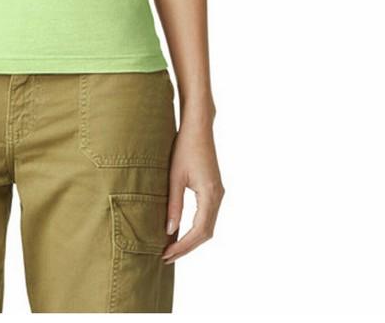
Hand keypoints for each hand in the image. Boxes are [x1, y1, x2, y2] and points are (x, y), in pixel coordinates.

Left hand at [161, 120, 224, 262]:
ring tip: (171, 247)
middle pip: (206, 233)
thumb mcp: (174, 176)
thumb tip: (169, 231)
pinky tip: (181, 231)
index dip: (183, 246)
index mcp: (210, 194)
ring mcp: (218, 193)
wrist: (198, 128)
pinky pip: (207, 216)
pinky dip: (195, 228)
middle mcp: (218, 197)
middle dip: (187, 247)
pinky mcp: (214, 190)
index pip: (199, 231)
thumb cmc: (184, 147)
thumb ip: (174, 204)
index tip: (166, 254)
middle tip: (166, 256)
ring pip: (208, 226)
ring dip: (191, 239)